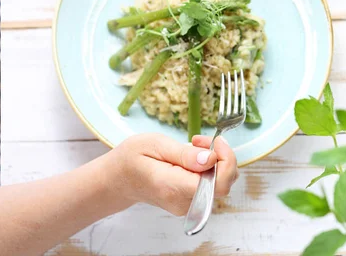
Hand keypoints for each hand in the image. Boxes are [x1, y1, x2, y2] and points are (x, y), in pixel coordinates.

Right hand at [103, 133, 238, 215]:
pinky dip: (209, 168)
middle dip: (221, 157)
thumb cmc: (131, 159)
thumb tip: (210, 159)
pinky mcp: (190, 202)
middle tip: (199, 140)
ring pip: (219, 184)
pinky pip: (210, 185)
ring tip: (193, 146)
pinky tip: (192, 157)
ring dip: (215, 161)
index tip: (217, 142)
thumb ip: (184, 155)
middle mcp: (183, 201)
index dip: (227, 161)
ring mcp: (187, 205)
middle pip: (223, 184)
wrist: (118, 179)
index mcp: (173, 187)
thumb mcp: (154, 145)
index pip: (217, 184)